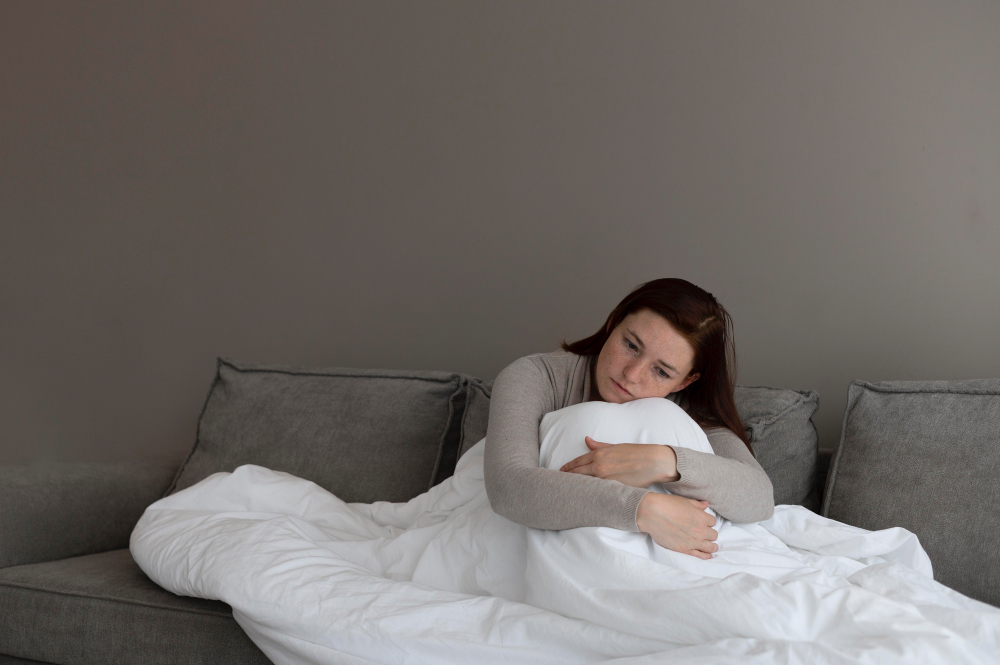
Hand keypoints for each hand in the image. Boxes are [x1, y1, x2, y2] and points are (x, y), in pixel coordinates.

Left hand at [559, 437, 679, 487]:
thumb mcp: (615, 446)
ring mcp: (605, 479)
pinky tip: (584, 497)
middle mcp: (599, 467)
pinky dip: (590, 493)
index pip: (577, 462)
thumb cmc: (636, 453)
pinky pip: (597, 492)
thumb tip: (586, 440)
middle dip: (567, 479)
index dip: (567, 468)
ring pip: (585, 485)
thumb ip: (599, 445)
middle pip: (577, 475)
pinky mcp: (613, 489)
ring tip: (568, 491)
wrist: (653, 462)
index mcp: (599, 455)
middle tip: (559, 483)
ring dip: (576, 487)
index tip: (561, 472)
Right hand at [636, 493, 718, 558]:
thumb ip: (697, 504)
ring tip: (711, 545)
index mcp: (702, 518)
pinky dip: (706, 556)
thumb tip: (706, 504)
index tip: (703, 521)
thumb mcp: (685, 501)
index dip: (708, 521)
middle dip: (709, 532)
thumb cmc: (667, 504)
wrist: (652, 514)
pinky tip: (709, 555)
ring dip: (711, 545)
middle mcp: (700, 531)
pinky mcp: (684, 549)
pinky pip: (700, 555)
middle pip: (713, 535)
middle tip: (704, 531)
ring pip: (711, 547)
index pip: (713, 522)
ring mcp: (693, 542)